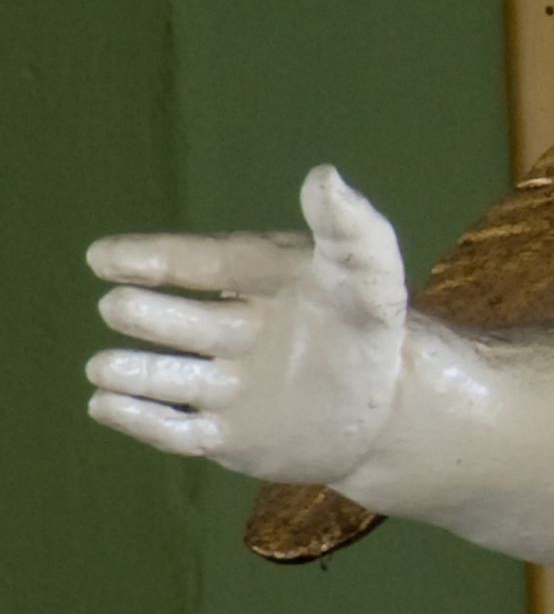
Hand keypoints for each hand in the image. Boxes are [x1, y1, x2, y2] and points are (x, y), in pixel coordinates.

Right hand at [87, 166, 410, 484]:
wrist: (392, 409)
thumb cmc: (370, 330)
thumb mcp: (372, 277)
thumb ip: (353, 231)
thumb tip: (324, 176)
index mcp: (255, 283)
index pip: (197, 264)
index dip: (150, 257)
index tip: (102, 257)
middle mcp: (228, 332)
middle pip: (170, 320)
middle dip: (142, 312)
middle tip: (122, 307)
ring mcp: (222, 386)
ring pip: (160, 376)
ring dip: (129, 370)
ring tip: (105, 366)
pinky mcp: (225, 437)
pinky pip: (172, 431)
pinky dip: (139, 418)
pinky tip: (106, 403)